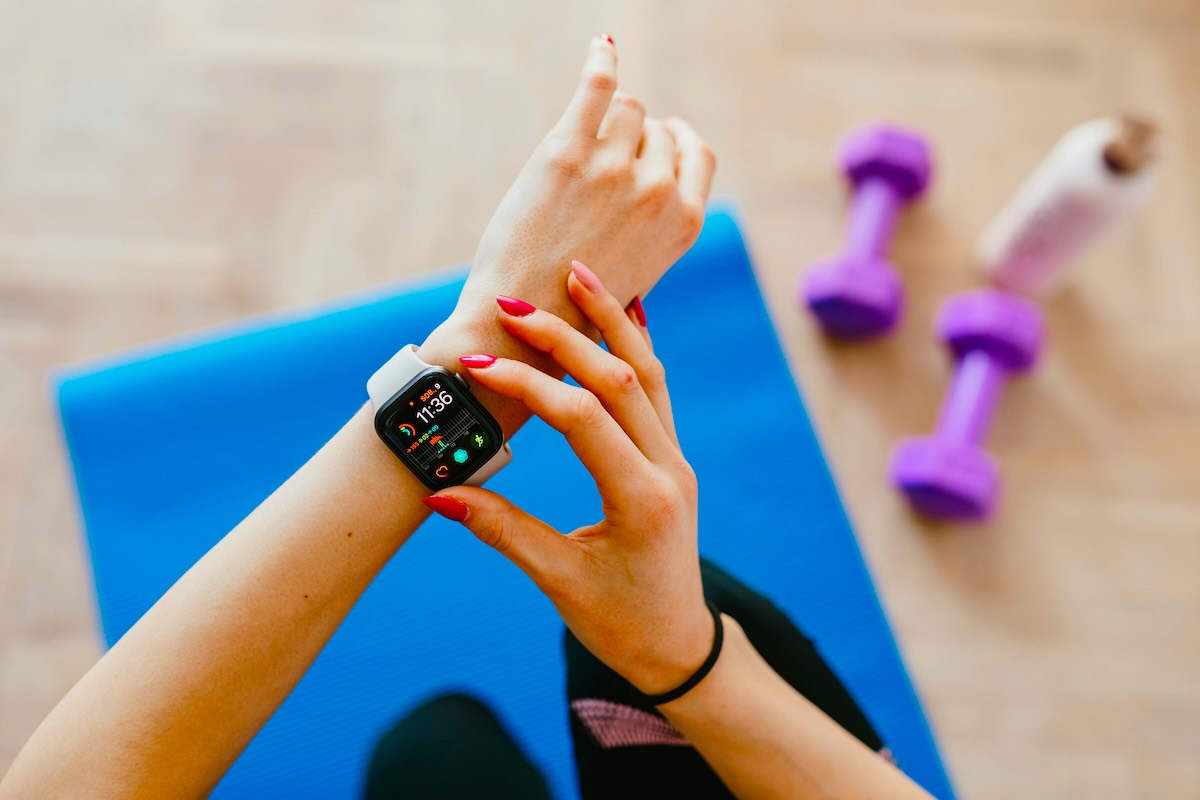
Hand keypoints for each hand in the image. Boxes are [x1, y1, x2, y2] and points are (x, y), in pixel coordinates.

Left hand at [422, 36, 715, 384]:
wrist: (526, 317)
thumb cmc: (575, 303)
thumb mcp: (639, 272)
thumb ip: (655, 227)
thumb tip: (659, 189)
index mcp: (685, 222)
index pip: (696, 153)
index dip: (674, 141)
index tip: (659, 136)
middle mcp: (658, 191)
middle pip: (655, 128)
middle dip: (631, 138)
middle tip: (597, 165)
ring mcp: (615, 168)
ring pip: (626, 107)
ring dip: (606, 120)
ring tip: (579, 149)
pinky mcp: (569, 152)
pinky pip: (598, 86)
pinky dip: (601, 61)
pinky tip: (602, 48)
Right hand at [424, 261, 711, 695]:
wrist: (678, 646)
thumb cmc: (620, 623)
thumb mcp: (558, 581)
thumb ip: (502, 530)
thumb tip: (438, 493)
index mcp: (640, 499)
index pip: (579, 419)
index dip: (525, 385)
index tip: (474, 366)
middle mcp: (667, 469)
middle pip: (619, 379)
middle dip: (564, 335)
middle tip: (516, 303)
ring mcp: (675, 460)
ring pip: (648, 374)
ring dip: (612, 321)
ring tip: (579, 273)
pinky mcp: (671, 459)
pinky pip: (658, 390)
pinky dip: (636, 348)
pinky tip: (623, 312)